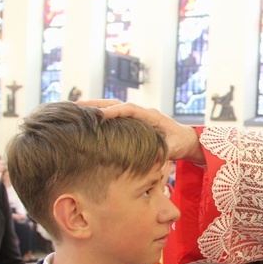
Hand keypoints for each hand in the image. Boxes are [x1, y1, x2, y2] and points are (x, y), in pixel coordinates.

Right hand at [76, 100, 204, 163]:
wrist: (186, 139)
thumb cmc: (180, 143)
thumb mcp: (174, 148)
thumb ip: (164, 152)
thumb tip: (153, 159)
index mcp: (152, 116)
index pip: (131, 109)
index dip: (115, 111)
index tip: (101, 115)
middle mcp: (142, 112)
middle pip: (117, 103)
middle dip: (97, 104)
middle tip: (77, 106)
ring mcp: (137, 115)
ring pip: (114, 106)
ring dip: (96, 106)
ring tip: (76, 108)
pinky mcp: (133, 120)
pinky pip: (115, 114)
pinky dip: (102, 113)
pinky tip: (88, 117)